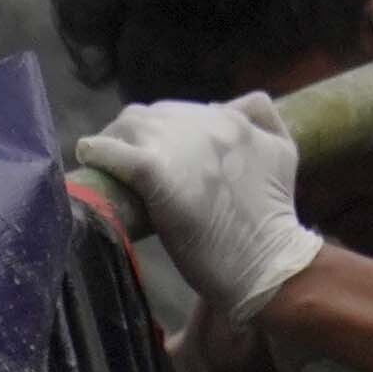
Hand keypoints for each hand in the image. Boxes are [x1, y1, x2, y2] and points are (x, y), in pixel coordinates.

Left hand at [68, 103, 324, 343]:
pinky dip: (98, 151)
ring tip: (104, 160)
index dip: (161, 131)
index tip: (152, 152)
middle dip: (136, 135)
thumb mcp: (284, 154)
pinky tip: (88, 156)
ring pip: (131, 125)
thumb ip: (263, 120)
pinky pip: (116, 151)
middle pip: (153, 115)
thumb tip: (223, 107)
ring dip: (115, 139)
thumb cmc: (272, 222)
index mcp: (233, 119)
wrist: (267, 264)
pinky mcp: (157, 172)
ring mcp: (181, 146)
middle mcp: (207, 122)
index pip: (181, 111)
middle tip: (123, 160)